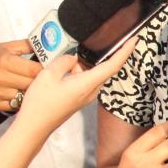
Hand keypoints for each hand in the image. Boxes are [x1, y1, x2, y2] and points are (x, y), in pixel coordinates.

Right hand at [0, 40, 41, 110]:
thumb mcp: (6, 46)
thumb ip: (28, 45)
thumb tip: (48, 45)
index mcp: (5, 61)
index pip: (34, 70)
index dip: (46, 70)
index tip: (52, 69)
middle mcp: (1, 78)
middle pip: (32, 84)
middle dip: (41, 82)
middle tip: (46, 78)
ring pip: (25, 96)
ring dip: (31, 92)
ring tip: (33, 86)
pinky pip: (17, 105)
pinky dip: (22, 100)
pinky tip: (22, 93)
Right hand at [16, 38, 137, 134]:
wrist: (33, 128)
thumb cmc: (40, 105)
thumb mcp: (48, 75)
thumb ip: (64, 61)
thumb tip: (73, 58)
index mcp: (87, 84)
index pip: (113, 65)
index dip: (125, 51)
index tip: (134, 39)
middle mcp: (90, 91)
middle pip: (103, 67)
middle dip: (101, 54)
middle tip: (97, 39)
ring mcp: (85, 97)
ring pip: (91, 73)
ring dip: (83, 63)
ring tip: (67, 56)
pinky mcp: (78, 99)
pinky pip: (83, 80)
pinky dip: (77, 71)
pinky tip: (63, 68)